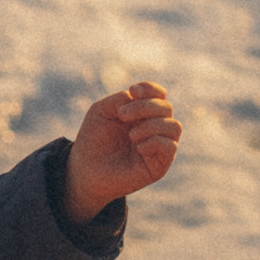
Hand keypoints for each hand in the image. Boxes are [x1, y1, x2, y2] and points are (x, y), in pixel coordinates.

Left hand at [65, 82, 180, 223]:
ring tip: (131, 135)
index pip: (159, 95)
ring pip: (174, 126)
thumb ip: (119, 99)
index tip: (133, 91)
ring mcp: (158, 146)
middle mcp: (154, 127)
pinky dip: (155, 142)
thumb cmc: (93, 140)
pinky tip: (138, 147)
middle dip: (145, 107)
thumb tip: (138, 97)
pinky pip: (170, 147)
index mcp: (142, 113)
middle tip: (122, 115)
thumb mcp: (101, 112)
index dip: (151, 89)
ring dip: (152, 125)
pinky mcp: (159, 165)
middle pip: (166, 107)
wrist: (86, 170)